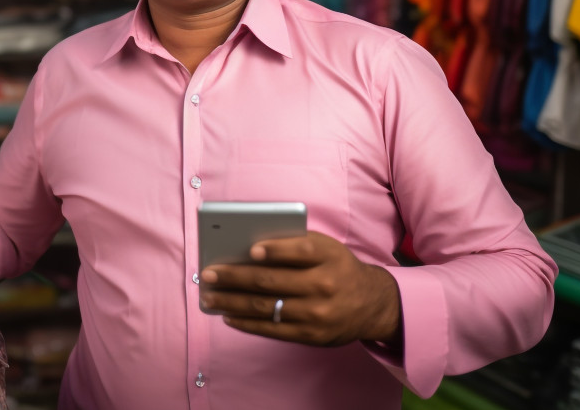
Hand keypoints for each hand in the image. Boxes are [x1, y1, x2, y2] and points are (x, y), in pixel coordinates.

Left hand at [199, 231, 400, 346]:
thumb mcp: (327, 248)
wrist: (372, 304)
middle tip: (207, 274)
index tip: (250, 250)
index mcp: (329, 257)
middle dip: (234, 277)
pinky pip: (273, 329)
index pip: (301, 250)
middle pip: (272, 281)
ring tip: (209, 297)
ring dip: (232, 303)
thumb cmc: (338, 267)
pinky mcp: (311, 335)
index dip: (276, 250)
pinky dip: (246, 323)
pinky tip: (228, 316)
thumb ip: (295, 244)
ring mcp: (317, 314)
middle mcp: (324, 285)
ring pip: (266, 307)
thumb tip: (248, 250)